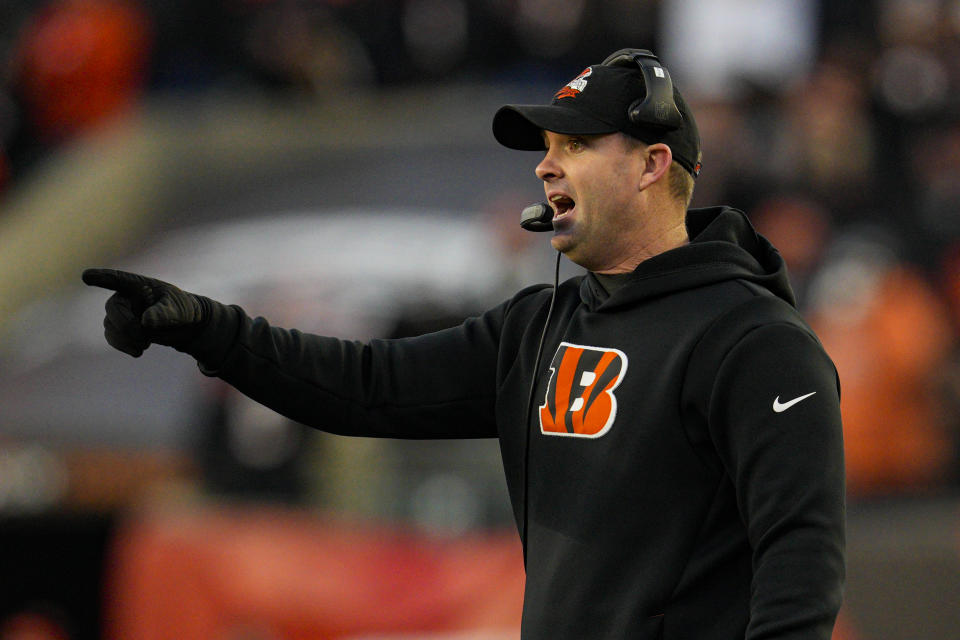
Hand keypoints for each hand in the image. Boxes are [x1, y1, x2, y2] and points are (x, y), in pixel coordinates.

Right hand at [82, 268, 209, 356]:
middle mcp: (125, 296)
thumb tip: (145, 322)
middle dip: (127, 326)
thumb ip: (165, 314)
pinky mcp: (120, 328)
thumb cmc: (182, 310)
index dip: (101, 277)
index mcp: (139, 284)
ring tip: (146, 345)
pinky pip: (111, 337)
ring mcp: (121, 312)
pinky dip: (123, 346)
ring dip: (126, 339)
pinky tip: (138, 352)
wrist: (185, 327)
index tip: (86, 276)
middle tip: (146, 339)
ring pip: (110, 326)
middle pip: (113, 308)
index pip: (118, 279)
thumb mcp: (180, 310)